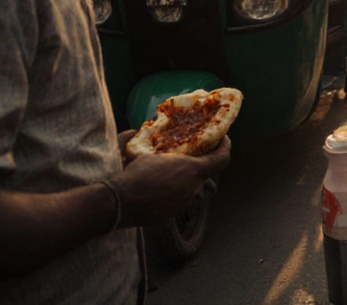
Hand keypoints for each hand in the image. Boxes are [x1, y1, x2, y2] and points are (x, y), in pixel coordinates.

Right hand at [111, 136, 231, 226]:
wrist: (121, 203)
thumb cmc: (135, 175)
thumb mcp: (146, 153)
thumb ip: (149, 142)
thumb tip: (134, 131)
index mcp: (194, 170)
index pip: (222, 158)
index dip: (225, 147)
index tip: (222, 139)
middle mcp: (194, 188)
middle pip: (203, 174)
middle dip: (197, 165)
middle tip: (187, 156)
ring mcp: (185, 203)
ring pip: (190, 188)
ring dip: (183, 180)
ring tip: (169, 173)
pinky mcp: (173, 214)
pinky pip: (178, 200)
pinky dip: (173, 193)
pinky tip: (158, 188)